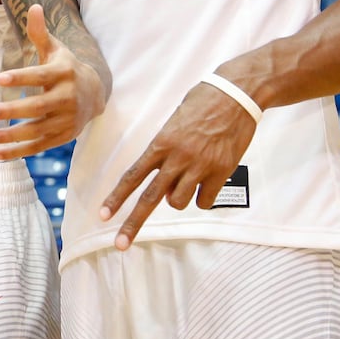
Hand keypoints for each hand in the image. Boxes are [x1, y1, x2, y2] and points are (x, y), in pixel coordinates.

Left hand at [0, 4, 106, 158]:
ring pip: (37, 131)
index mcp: (64, 74)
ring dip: (11, 137)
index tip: (0, 78)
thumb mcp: (55, 49)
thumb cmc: (66, 68)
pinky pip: (38, 147)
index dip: (22, 77)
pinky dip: (17, 152)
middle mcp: (67, 98)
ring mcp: (66, 120)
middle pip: (39, 107)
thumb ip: (40, 33)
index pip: (41, 76)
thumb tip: (33, 6)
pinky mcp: (62, 137)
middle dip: (13, 111)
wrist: (96, 93)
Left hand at [99, 82, 257, 248]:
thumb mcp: (174, 122)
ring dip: (179, 198)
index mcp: (160, 143)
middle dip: (132, 223)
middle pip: (150, 198)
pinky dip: (203, 197)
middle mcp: (176, 158)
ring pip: (178, 202)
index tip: (103, 215)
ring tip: (189, 177)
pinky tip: (209, 180)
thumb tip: (161, 174)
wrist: (236, 94)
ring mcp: (199, 166)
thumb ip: (165, 148)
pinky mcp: (221, 172)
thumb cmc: (202, 103)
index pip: (132, 175)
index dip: (116, 197)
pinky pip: (205, 200)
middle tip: (120, 244)